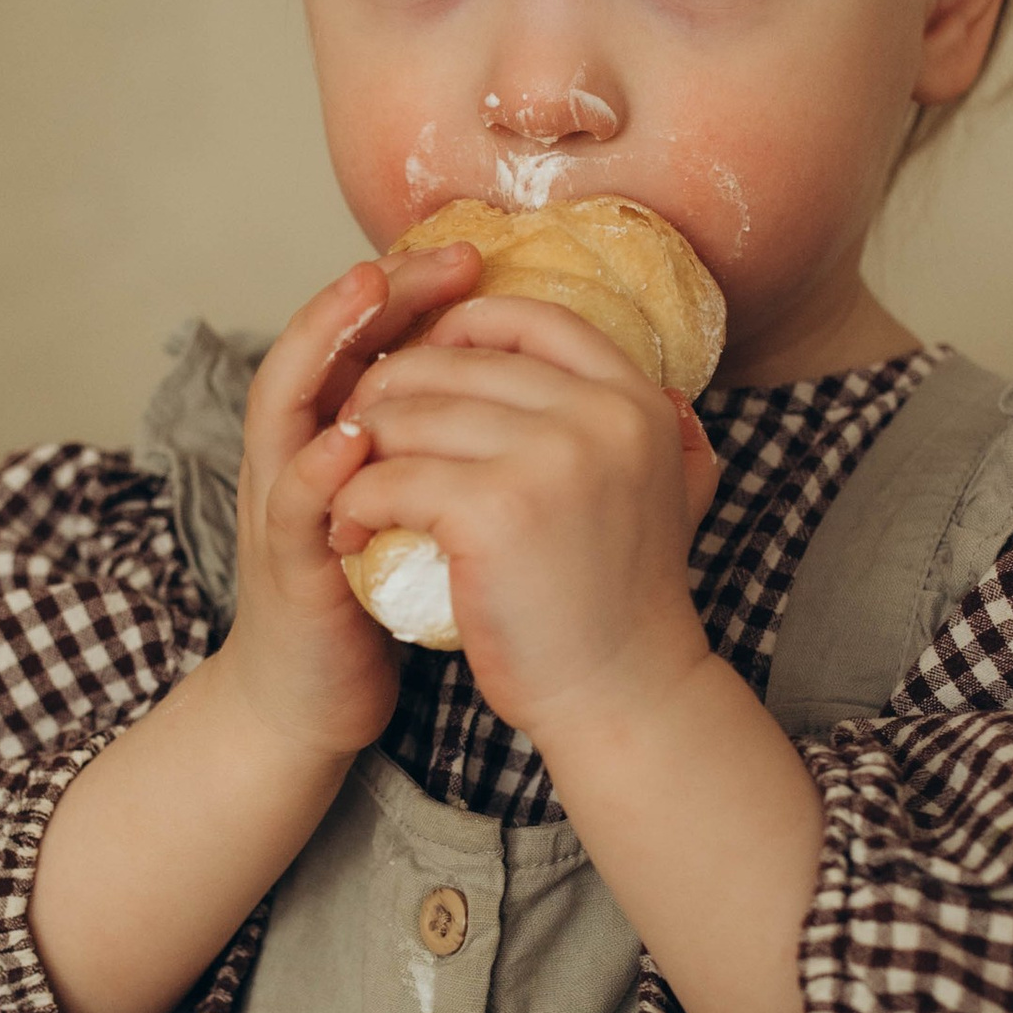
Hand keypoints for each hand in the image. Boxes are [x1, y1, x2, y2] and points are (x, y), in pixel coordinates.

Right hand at [217, 243, 482, 755]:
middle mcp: (299, 453)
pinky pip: (292, 504)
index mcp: (339, 434)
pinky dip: (317, 467)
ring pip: (286, 402)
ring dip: (325, 344)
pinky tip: (349, 439)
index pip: (370, 339)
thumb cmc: (381, 600)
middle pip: (322, 343)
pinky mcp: (285, 565)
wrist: (318, 699)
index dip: (412, 291)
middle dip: (372, 292)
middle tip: (430, 253)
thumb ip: (459, 453)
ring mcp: (283, 504)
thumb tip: (554, 405)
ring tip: (366, 293)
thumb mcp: (425, 508)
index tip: (472, 255)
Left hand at [329, 297, 719, 741]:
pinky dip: (353, 505)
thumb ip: (648, 430)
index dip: (461, 330)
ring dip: (357, 454)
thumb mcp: (663, 491)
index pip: (529, 317)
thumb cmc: (622, 602)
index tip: (421, 373)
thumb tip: (651, 383)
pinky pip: (386, 477)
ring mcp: (549, 458)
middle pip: (452, 361)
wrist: (623, 695)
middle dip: (387, 396)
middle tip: (360, 446)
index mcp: (634, 398)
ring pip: (406, 415)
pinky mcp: (493, 511)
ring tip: (349, 497)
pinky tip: (350, 534)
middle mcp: (600, 414)